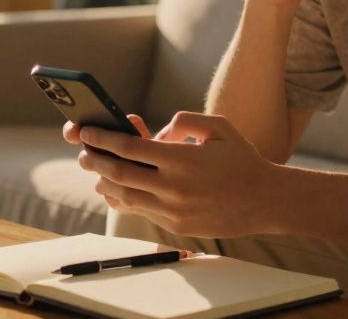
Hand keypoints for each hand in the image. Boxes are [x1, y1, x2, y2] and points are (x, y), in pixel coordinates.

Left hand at [76, 112, 280, 237]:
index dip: (102, 139)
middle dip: (94, 160)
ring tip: (95, 170)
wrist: (266, 200)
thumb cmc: (241, 159)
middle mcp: (174, 187)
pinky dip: (122, 199)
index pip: (129, 148)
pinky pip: (140, 212)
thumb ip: (183, 121)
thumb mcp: (217, 127)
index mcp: (181, 159)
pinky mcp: (176, 225)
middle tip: (82, 151)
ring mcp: (173, 210)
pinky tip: (115, 189)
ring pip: (125, 197)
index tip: (87, 131)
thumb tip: (156, 133)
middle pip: (119, 173)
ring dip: (105, 182)